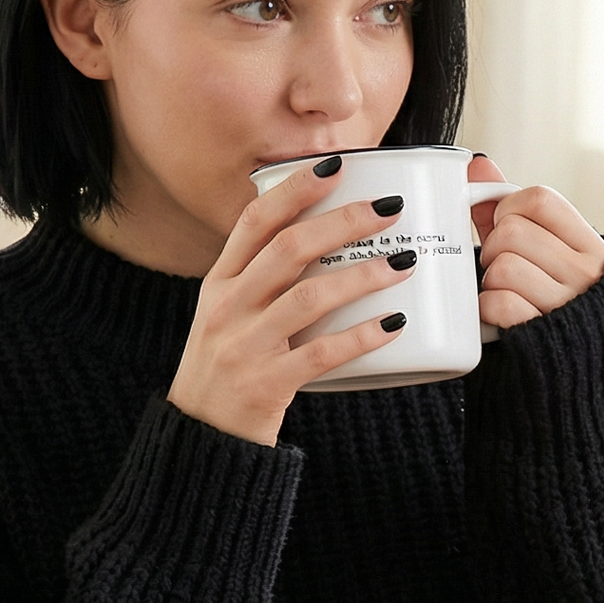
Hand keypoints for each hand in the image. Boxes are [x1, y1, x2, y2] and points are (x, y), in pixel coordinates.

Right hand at [168, 159, 415, 445]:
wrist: (200, 438)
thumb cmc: (228, 369)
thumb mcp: (228, 315)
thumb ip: (263, 280)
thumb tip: (322, 239)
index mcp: (219, 283)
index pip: (255, 220)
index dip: (296, 189)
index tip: (336, 164)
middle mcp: (227, 307)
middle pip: (288, 249)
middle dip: (342, 222)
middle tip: (389, 210)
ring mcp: (245, 346)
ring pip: (308, 297)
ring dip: (361, 276)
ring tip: (403, 263)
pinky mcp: (266, 384)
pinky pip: (321, 354)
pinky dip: (361, 337)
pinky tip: (395, 324)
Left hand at [469, 155, 603, 329]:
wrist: (569, 370)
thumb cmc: (551, 301)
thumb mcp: (542, 253)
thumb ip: (510, 211)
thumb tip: (478, 163)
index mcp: (592, 247)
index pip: (541, 198)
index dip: (510, 207)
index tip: (508, 226)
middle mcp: (586, 274)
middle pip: (513, 232)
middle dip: (494, 248)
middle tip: (501, 267)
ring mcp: (566, 305)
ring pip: (503, 266)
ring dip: (489, 281)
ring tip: (505, 293)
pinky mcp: (540, 333)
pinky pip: (497, 302)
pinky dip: (487, 308)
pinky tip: (498, 315)